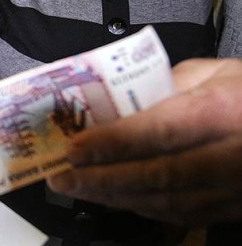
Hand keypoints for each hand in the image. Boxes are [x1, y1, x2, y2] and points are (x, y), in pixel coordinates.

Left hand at [47, 58, 241, 225]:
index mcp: (220, 111)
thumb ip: (163, 83)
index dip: (111, 144)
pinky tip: (113, 199)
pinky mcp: (233, 206)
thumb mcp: (213, 70)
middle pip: (156, 175)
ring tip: (76, 188)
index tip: (72, 149)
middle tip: (60, 177)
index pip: (158, 132)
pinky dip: (140, 207)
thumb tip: (117, 101)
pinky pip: (181, 214)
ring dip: (114, 198)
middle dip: (100, 180)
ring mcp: (234, 187)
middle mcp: (229, 154)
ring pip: (165, 202)